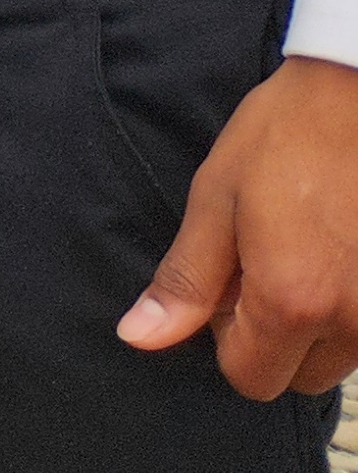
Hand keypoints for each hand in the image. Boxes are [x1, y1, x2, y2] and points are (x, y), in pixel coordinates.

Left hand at [120, 53, 357, 396]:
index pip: (251, 379)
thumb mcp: (215, 200)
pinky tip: (340, 251)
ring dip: (318, 324)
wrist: (357, 93)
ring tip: (306, 252)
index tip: (227, 288)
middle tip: (265, 267)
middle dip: (274, 339)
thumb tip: (138, 338)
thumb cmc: (284, 137)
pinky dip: (352, 306)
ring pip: (342, 357)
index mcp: (293, 301)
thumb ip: (184, 280)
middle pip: (300, 377)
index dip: (225, 339)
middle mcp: (354, 321)